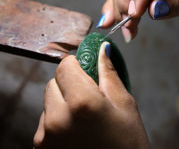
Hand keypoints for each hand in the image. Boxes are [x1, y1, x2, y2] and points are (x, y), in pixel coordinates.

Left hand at [33, 42, 149, 148]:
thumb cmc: (128, 143)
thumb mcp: (124, 104)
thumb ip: (108, 73)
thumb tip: (103, 49)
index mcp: (82, 103)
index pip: (64, 66)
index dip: (76, 64)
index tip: (85, 69)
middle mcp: (57, 119)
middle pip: (53, 82)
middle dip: (68, 83)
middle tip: (87, 94)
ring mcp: (46, 136)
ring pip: (48, 101)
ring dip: (62, 101)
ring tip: (82, 116)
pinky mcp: (42, 147)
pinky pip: (45, 120)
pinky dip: (57, 118)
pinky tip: (74, 129)